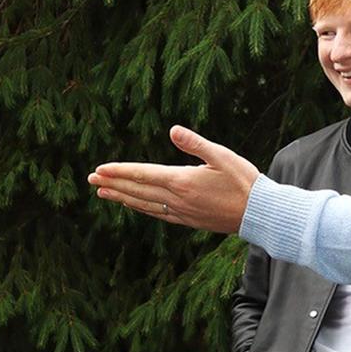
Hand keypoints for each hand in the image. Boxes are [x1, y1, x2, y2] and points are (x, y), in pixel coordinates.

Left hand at [87, 125, 259, 233]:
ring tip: (103, 193)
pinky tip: (134, 205)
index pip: (143, 175)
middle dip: (113, 184)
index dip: (119, 171)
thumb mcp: (221, 155)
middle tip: (91, 179)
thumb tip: (172, 130)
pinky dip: (141, 208)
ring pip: (144, 205)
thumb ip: (195, 143)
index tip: (100, 169)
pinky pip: (157, 214)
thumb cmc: (243, 181)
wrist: (259, 213)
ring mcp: (182, 213)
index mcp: (182, 181)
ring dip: (122, 198)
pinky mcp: (188, 221)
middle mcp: (177, 200)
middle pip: (137, 191)